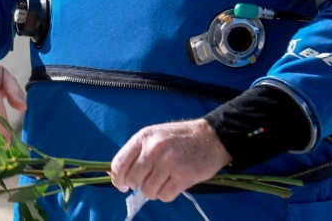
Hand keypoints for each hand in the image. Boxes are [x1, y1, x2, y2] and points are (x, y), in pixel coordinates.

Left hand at [110, 119, 231, 201]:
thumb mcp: (156, 136)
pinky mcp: (184, 175)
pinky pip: (165, 196)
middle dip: (140, 184)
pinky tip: (176, 182)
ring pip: (148, 191)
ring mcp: (170, 162)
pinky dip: (168, 193)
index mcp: (144, 137)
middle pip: (133, 181)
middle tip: (153, 178)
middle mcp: (155, 148)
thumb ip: (137, 153)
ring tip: (167, 179)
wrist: (213, 136)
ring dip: (156, 190)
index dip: (118, 179)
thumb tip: (119, 178)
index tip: (123, 185)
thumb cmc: (181, 138)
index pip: (119, 164)